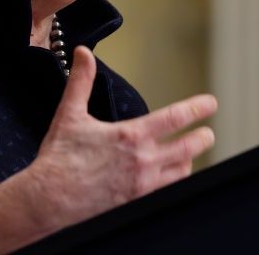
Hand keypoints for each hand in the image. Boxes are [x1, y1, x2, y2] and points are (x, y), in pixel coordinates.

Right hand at [29, 46, 216, 226]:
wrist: (47, 202)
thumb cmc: (58, 160)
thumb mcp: (70, 114)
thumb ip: (81, 81)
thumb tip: (83, 54)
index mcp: (131, 136)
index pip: (175, 118)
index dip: (197, 108)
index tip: (210, 103)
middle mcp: (142, 162)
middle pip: (188, 148)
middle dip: (202, 138)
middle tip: (208, 133)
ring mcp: (142, 186)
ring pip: (181, 173)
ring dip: (188, 161)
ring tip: (189, 155)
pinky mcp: (136, 204)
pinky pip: (166, 193)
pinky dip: (172, 183)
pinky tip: (169, 179)